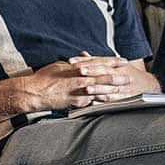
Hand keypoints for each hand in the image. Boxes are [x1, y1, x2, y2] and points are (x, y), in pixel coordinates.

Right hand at [16, 58, 135, 111]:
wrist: (34, 92)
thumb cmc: (44, 78)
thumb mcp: (60, 66)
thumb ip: (73, 65)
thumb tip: (81, 62)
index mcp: (78, 67)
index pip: (100, 63)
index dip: (113, 62)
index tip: (122, 61)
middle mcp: (81, 79)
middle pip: (105, 77)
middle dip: (119, 77)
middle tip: (130, 77)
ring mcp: (81, 92)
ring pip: (102, 91)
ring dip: (115, 90)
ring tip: (124, 91)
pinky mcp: (78, 103)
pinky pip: (93, 102)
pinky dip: (103, 101)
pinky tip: (111, 102)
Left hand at [68, 54, 157, 96]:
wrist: (147, 85)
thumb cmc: (127, 74)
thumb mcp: (114, 64)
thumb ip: (97, 60)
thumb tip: (82, 54)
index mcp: (114, 65)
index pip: (97, 61)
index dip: (84, 61)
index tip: (71, 61)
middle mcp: (117, 74)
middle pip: (103, 71)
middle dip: (91, 71)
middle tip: (79, 71)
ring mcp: (121, 86)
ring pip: (108, 87)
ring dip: (97, 88)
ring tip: (86, 89)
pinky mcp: (124, 98)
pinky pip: (113, 100)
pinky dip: (104, 102)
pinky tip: (95, 102)